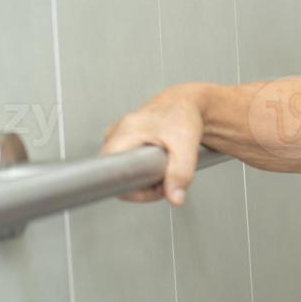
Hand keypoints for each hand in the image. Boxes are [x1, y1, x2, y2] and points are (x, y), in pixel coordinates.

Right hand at [100, 84, 207, 205]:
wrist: (186, 103)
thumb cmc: (184, 116)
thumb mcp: (187, 146)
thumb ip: (181, 174)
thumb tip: (175, 198)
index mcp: (127, 131)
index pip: (113, 172)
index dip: (135, 188)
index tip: (155, 188)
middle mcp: (117, 132)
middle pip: (118, 173)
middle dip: (144, 182)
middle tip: (165, 176)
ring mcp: (118, 135)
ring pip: (123, 169)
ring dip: (145, 176)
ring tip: (163, 165)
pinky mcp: (123, 139)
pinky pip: (126, 163)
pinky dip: (143, 168)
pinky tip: (156, 162)